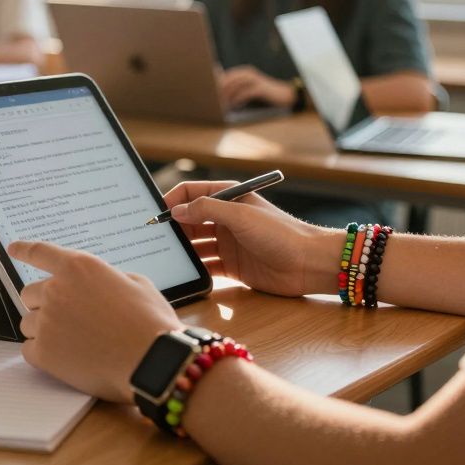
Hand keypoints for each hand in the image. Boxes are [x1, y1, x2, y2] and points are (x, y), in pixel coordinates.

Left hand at [8, 240, 181, 402]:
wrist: (153, 362)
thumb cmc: (151, 323)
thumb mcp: (136, 284)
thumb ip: (106, 279)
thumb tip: (97, 287)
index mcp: (79, 268)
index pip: (40, 252)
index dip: (24, 250)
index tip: (12, 249)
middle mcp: (57, 291)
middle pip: (30, 293)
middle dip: (45, 303)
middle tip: (69, 317)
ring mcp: (47, 322)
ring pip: (28, 323)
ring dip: (44, 329)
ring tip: (74, 341)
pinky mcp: (44, 353)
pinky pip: (29, 349)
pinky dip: (43, 353)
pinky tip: (66, 357)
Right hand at [164, 181, 339, 297]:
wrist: (309, 264)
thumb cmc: (281, 233)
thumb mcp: (240, 215)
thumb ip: (207, 209)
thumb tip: (177, 209)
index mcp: (229, 197)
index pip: (192, 193)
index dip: (173, 200)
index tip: (157, 214)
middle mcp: (226, 218)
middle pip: (190, 219)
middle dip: (173, 226)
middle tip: (156, 237)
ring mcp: (229, 242)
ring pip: (196, 243)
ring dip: (182, 248)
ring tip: (167, 255)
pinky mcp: (233, 265)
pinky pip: (207, 265)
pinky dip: (196, 268)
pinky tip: (186, 271)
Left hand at [220, 66, 295, 108]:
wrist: (283, 94)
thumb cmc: (263, 93)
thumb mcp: (248, 88)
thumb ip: (235, 89)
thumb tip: (219, 95)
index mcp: (243, 72)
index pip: (225, 76)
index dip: (216, 85)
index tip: (210, 95)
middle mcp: (248, 73)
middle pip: (228, 80)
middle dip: (220, 91)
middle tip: (213, 101)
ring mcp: (254, 79)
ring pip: (235, 86)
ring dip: (227, 96)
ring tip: (222, 105)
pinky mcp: (260, 88)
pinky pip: (246, 93)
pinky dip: (239, 99)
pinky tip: (235, 106)